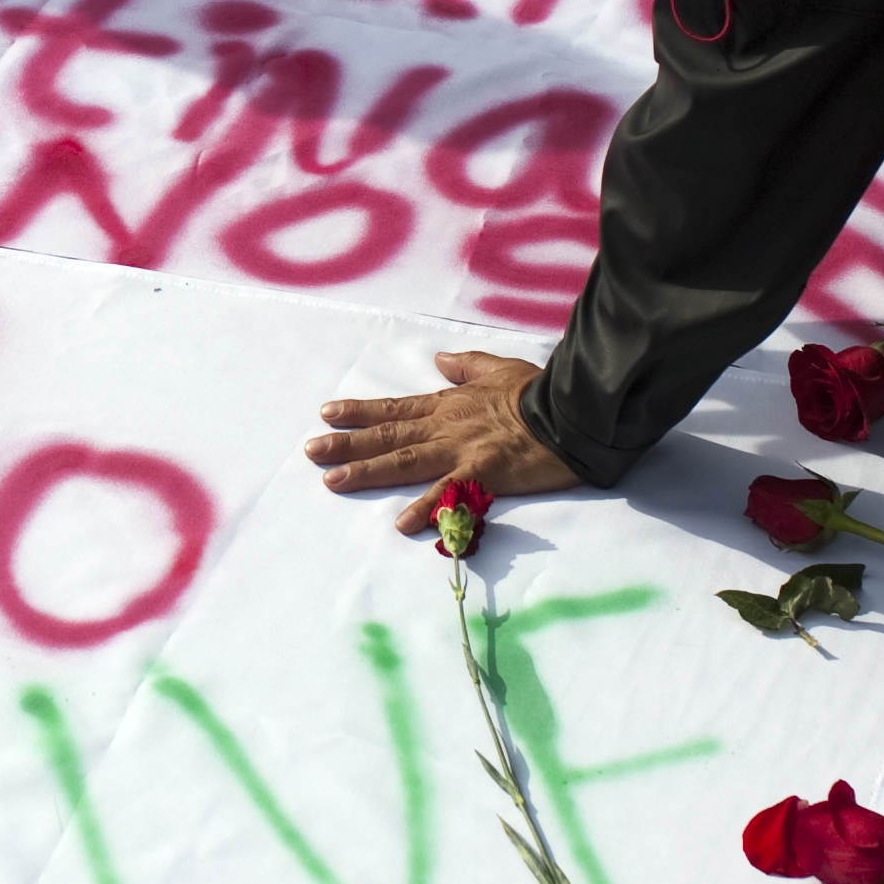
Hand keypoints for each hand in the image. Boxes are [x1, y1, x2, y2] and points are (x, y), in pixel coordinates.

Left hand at [306, 351, 582, 533]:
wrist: (574, 409)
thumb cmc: (540, 390)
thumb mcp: (500, 368)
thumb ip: (467, 366)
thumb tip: (440, 360)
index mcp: (450, 404)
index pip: (396, 408)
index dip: (360, 412)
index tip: (326, 414)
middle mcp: (447, 426)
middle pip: (389, 435)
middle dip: (348, 444)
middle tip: (310, 451)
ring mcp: (463, 450)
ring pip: (406, 461)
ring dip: (368, 471)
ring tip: (333, 481)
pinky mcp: (486, 473)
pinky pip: (451, 494)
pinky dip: (427, 508)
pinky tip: (402, 523)